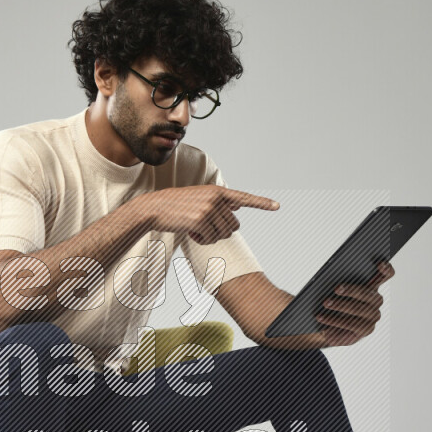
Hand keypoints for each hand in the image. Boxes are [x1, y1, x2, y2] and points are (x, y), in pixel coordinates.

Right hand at [140, 186, 278, 245]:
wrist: (154, 209)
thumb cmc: (175, 206)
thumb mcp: (199, 198)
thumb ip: (219, 202)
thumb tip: (237, 207)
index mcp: (217, 191)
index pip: (244, 198)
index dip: (262, 203)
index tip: (277, 206)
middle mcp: (216, 198)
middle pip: (234, 225)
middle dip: (221, 231)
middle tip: (204, 229)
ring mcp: (208, 208)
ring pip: (223, 233)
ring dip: (211, 237)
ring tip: (196, 230)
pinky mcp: (200, 220)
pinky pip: (211, 238)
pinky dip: (203, 240)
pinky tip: (192, 234)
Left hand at [315, 261, 394, 346]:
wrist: (331, 329)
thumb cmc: (334, 305)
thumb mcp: (336, 292)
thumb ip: (339, 282)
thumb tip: (330, 275)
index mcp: (372, 285)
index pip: (386, 275)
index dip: (386, 268)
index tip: (379, 263)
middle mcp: (376, 300)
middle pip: (366, 293)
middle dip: (350, 290)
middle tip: (336, 288)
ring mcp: (373, 316)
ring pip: (357, 309)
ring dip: (339, 305)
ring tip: (325, 303)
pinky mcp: (366, 330)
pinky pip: (350, 324)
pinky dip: (334, 320)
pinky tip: (322, 318)